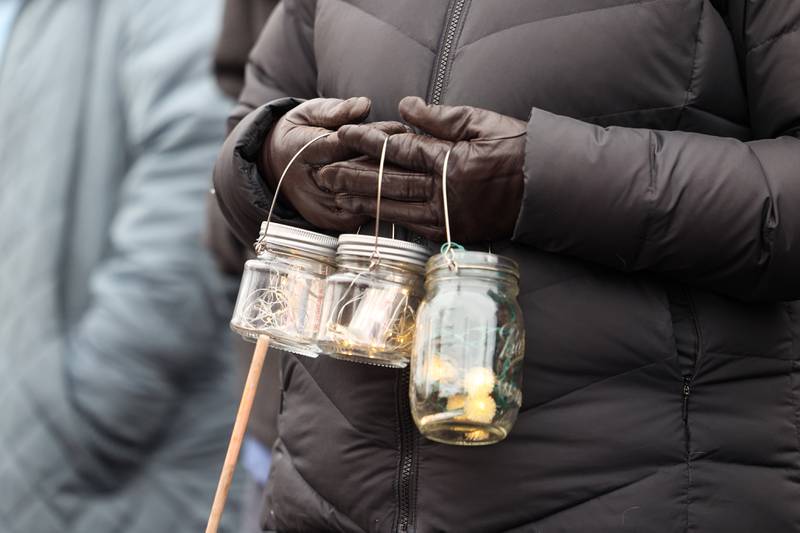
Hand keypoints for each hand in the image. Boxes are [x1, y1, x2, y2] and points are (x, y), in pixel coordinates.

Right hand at [262, 97, 408, 231]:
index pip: (342, 145)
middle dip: (387, 161)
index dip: (373, 137)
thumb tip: (364, 105)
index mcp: (302, 152)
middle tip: (415, 149)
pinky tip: (400, 187)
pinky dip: (381, 200)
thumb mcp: (310, 112)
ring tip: (413, 167)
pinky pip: (364, 213)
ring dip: (388, 182)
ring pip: (363, 196)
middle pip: (356, 173)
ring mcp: (321, 207)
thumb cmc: (300, 134)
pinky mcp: (331, 222)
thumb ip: (336, 109)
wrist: (277, 168)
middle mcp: (311, 184)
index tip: (400, 129)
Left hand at [318, 96, 526, 242]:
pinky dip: (391, 221)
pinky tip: (370, 217)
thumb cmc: (517, 148)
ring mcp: (450, 216)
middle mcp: (446, 193)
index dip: (370, 141)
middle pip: (391, 183)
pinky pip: (416, 227)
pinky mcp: (455, 232)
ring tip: (337, 197)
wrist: (549, 188)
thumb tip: (403, 107)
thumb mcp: (481, 121)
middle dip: (355, 176)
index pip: (401, 150)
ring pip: (398, 208)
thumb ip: (440, 117)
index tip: (344, 134)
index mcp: (452, 162)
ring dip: (365, 202)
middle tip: (325, 172)